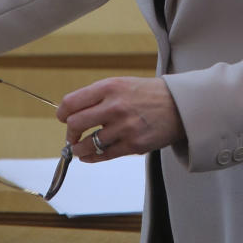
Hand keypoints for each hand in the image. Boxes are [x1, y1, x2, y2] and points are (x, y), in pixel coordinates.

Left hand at [57, 76, 184, 161]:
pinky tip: (89, 156)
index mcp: (110, 87)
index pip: (71, 102)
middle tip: (72, 135)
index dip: (62, 113)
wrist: (180, 106)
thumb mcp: (122, 84)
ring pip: (86, 144)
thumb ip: (99, 96)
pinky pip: (103, 155)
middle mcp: (115, 106)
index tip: (63, 118)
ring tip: (80, 148)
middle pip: (75, 124)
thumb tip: (73, 112)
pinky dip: (91, 158)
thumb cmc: (149, 95)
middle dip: (70, 133)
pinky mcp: (132, 145)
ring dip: (79, 149)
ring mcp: (124, 127)